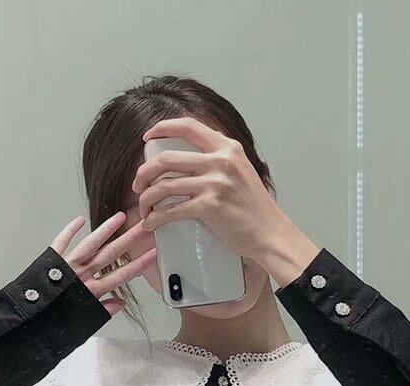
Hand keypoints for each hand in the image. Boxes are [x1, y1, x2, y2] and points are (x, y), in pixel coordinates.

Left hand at [50, 212, 157, 316]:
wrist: (27, 324)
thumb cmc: (52, 326)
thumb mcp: (82, 326)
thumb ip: (102, 312)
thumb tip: (120, 303)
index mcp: (90, 293)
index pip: (121, 276)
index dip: (138, 265)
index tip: (152, 255)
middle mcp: (81, 277)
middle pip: (110, 255)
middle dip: (128, 241)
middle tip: (143, 228)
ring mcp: (66, 267)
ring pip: (90, 245)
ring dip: (105, 230)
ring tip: (119, 218)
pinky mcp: (50, 262)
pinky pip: (61, 242)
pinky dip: (69, 230)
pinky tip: (79, 220)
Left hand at [131, 116, 291, 263]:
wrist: (271, 234)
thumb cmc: (256, 210)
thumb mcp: (242, 172)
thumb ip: (220, 161)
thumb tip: (193, 159)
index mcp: (228, 148)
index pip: (188, 127)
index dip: (162, 128)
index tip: (147, 138)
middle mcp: (220, 161)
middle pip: (166, 159)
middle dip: (144, 173)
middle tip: (138, 185)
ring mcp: (215, 183)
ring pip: (164, 185)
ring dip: (146, 198)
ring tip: (143, 209)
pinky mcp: (210, 206)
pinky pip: (171, 210)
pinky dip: (156, 219)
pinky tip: (151, 224)